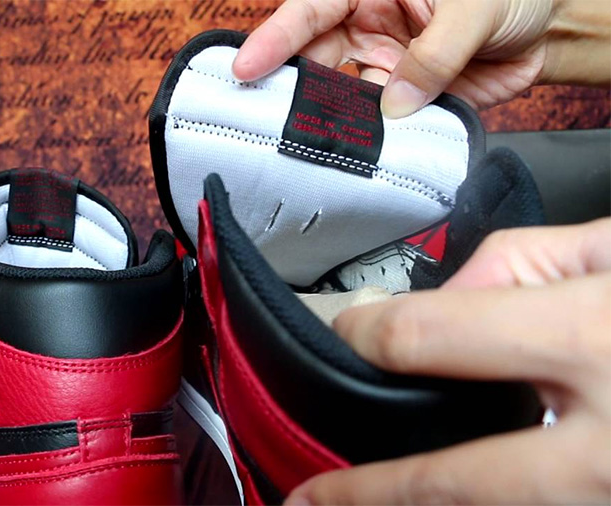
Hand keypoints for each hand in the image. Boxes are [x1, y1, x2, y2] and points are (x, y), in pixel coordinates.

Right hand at [233, 0, 610, 117]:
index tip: (247, 66)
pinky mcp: (402, 99)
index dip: (275, 38)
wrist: (550, 28)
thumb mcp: (474, 7)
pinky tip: (362, 150)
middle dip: (293, 89)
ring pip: (339, 96)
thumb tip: (394, 104)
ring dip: (331, 120)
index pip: (311, 10)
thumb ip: (434, 56)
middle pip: (314, 59)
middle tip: (270, 118)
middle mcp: (368, 25)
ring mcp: (382, 64)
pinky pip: (376, 123)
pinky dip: (368, 138)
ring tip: (319, 142)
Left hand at [286, 218, 610, 504]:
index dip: (367, 336)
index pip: (428, 337)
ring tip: (361, 503)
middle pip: (446, 482)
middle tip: (308, 499)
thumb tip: (446, 300)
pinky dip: (487, 503)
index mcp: (591, 341)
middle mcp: (601, 446)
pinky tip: (452, 495)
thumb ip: (522, 264)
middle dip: (366, 493)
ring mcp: (610, 495)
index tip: (347, 337)